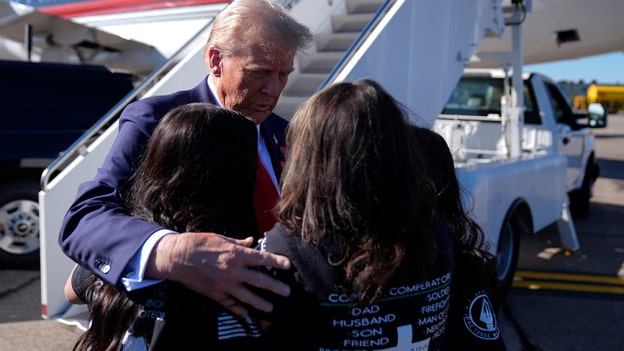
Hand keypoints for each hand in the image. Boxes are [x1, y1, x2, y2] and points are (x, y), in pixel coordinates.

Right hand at [146, 233, 290, 316]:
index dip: (276, 261)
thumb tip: (251, 241)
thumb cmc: (199, 243)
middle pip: (259, 281)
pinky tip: (246, 313)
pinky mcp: (215, 294)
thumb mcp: (220, 238)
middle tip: (287, 292)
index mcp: (235, 254)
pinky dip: (238, 309)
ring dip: (260, 303)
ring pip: (247, 296)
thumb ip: (238, 243)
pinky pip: (230, 304)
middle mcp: (232, 271)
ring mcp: (224, 285)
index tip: (288, 265)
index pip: (261, 258)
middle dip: (275, 287)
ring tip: (271, 308)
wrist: (176, 257)